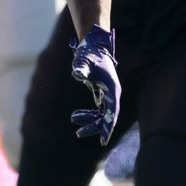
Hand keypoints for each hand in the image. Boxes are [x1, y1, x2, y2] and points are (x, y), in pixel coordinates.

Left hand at [68, 26, 120, 144]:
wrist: (92, 45)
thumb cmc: (88, 53)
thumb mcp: (84, 61)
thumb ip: (81, 68)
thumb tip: (77, 74)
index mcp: (112, 89)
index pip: (112, 112)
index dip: (108, 127)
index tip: (103, 140)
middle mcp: (112, 93)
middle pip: (107, 116)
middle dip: (95, 126)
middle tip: (78, 133)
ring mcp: (108, 93)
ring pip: (102, 114)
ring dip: (90, 120)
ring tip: (73, 119)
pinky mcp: (102, 92)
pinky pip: (98, 110)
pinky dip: (88, 114)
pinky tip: (76, 116)